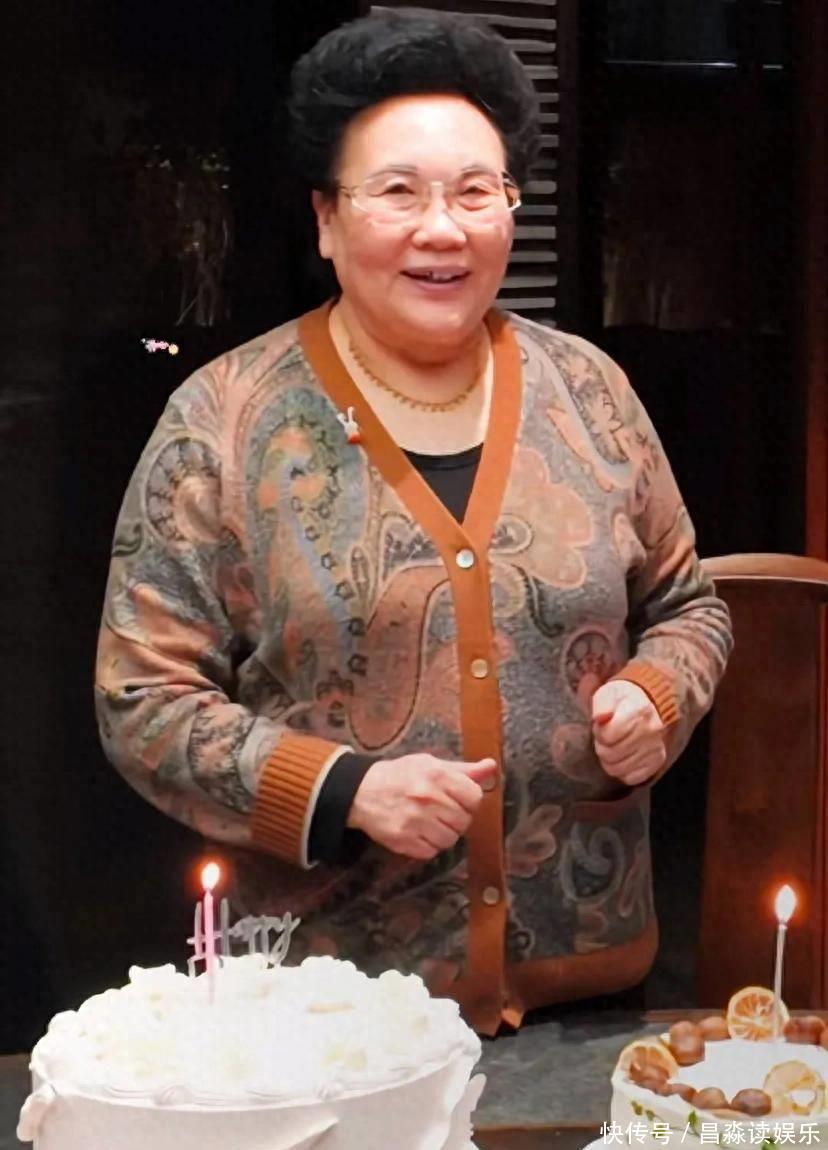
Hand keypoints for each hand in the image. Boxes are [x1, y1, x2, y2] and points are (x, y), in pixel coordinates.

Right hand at [347, 754, 496, 859]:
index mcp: (437, 775)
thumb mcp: (430, 764)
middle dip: (457, 819)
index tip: (458, 800)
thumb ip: (463, 770)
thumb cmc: (400, 775)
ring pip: (450, 840)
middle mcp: (428, 798)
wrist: (361, 791)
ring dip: (444, 834)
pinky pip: (431, 852)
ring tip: (430, 823)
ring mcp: (415, 821)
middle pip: (464, 821)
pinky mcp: (403, 840)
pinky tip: (419, 832)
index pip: (474, 797)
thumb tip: (492, 767)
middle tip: (442, 812)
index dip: (469, 801)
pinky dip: (428, 845)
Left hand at [591, 680, 666, 786]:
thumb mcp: (608, 693)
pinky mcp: (657, 762)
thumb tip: (600, 718)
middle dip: (602, 746)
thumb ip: (601, 704)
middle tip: (607, 736)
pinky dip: (623, 770)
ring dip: (610, 760)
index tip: (602, 724)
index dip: (599, 731)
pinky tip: (624, 756)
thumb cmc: (623, 700)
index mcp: (639, 710)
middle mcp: (652, 730)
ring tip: (614, 745)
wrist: (647, 704)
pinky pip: (631, 778)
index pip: (607, 735)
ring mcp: (656, 748)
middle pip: (610, 754)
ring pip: (618, 769)